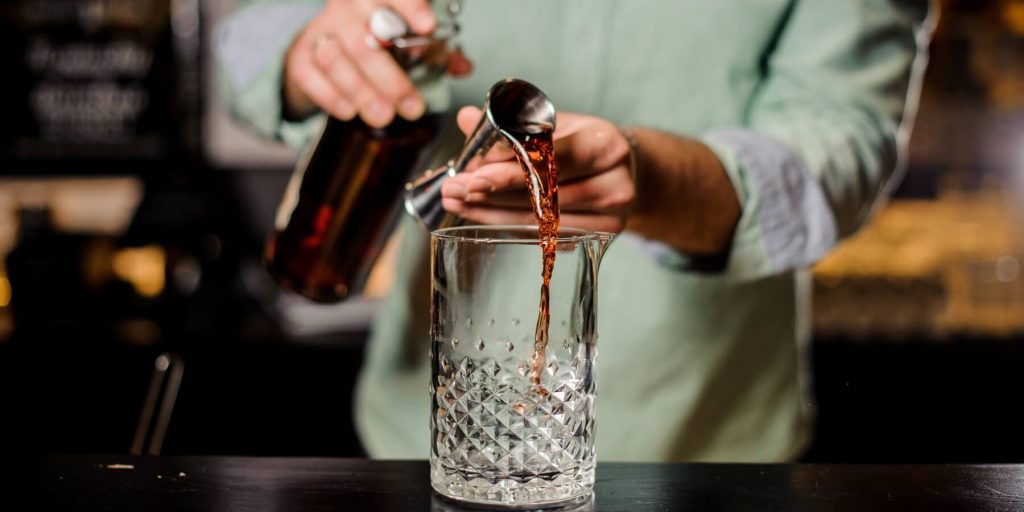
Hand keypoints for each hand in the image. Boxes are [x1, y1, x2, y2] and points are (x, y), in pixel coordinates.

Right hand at [283, 0, 435, 127]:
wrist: (324, 46)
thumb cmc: (375, 40)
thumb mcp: (407, 40)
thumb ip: (437, 52)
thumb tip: (464, 66)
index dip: (410, 9)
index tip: (428, 28)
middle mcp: (346, 9)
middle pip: (367, 39)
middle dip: (392, 78)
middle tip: (412, 107)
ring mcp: (321, 32)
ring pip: (338, 59)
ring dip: (364, 92)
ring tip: (384, 116)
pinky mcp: (301, 57)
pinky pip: (311, 77)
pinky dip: (332, 97)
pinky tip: (351, 111)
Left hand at [440, 107, 635, 232]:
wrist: (627, 173)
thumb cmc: (585, 143)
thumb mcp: (556, 123)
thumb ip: (513, 123)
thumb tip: (466, 118)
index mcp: (605, 145)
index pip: (554, 160)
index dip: (511, 169)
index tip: (472, 173)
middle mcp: (613, 184)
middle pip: (544, 195)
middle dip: (491, 193)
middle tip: (453, 189)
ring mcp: (610, 218)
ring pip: (540, 221)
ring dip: (492, 212)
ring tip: (457, 201)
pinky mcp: (599, 239)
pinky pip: (544, 237)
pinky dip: (508, 225)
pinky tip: (480, 215)